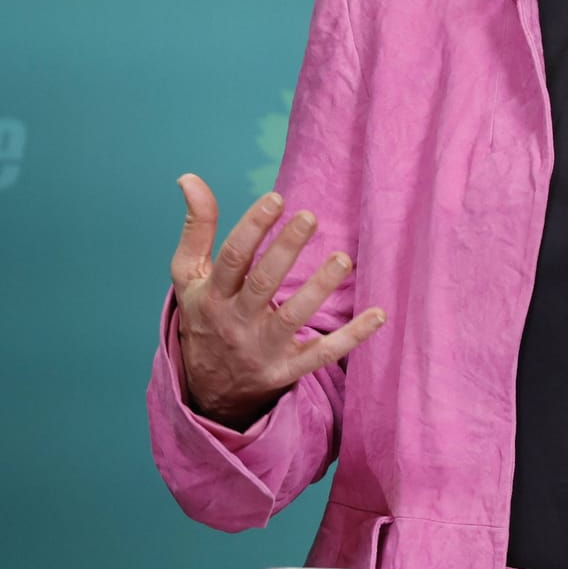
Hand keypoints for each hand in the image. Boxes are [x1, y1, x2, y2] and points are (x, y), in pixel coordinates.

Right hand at [170, 173, 384, 428]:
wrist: (207, 390)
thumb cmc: (205, 316)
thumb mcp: (189, 277)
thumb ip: (197, 228)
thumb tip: (190, 178)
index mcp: (212, 295)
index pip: (232, 259)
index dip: (251, 227)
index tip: (276, 198)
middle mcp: (236, 322)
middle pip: (262, 284)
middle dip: (285, 251)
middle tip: (310, 217)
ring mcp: (263, 348)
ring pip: (292, 318)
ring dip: (318, 289)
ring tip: (342, 260)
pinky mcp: (288, 370)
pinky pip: (322, 354)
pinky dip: (352, 337)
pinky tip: (378, 314)